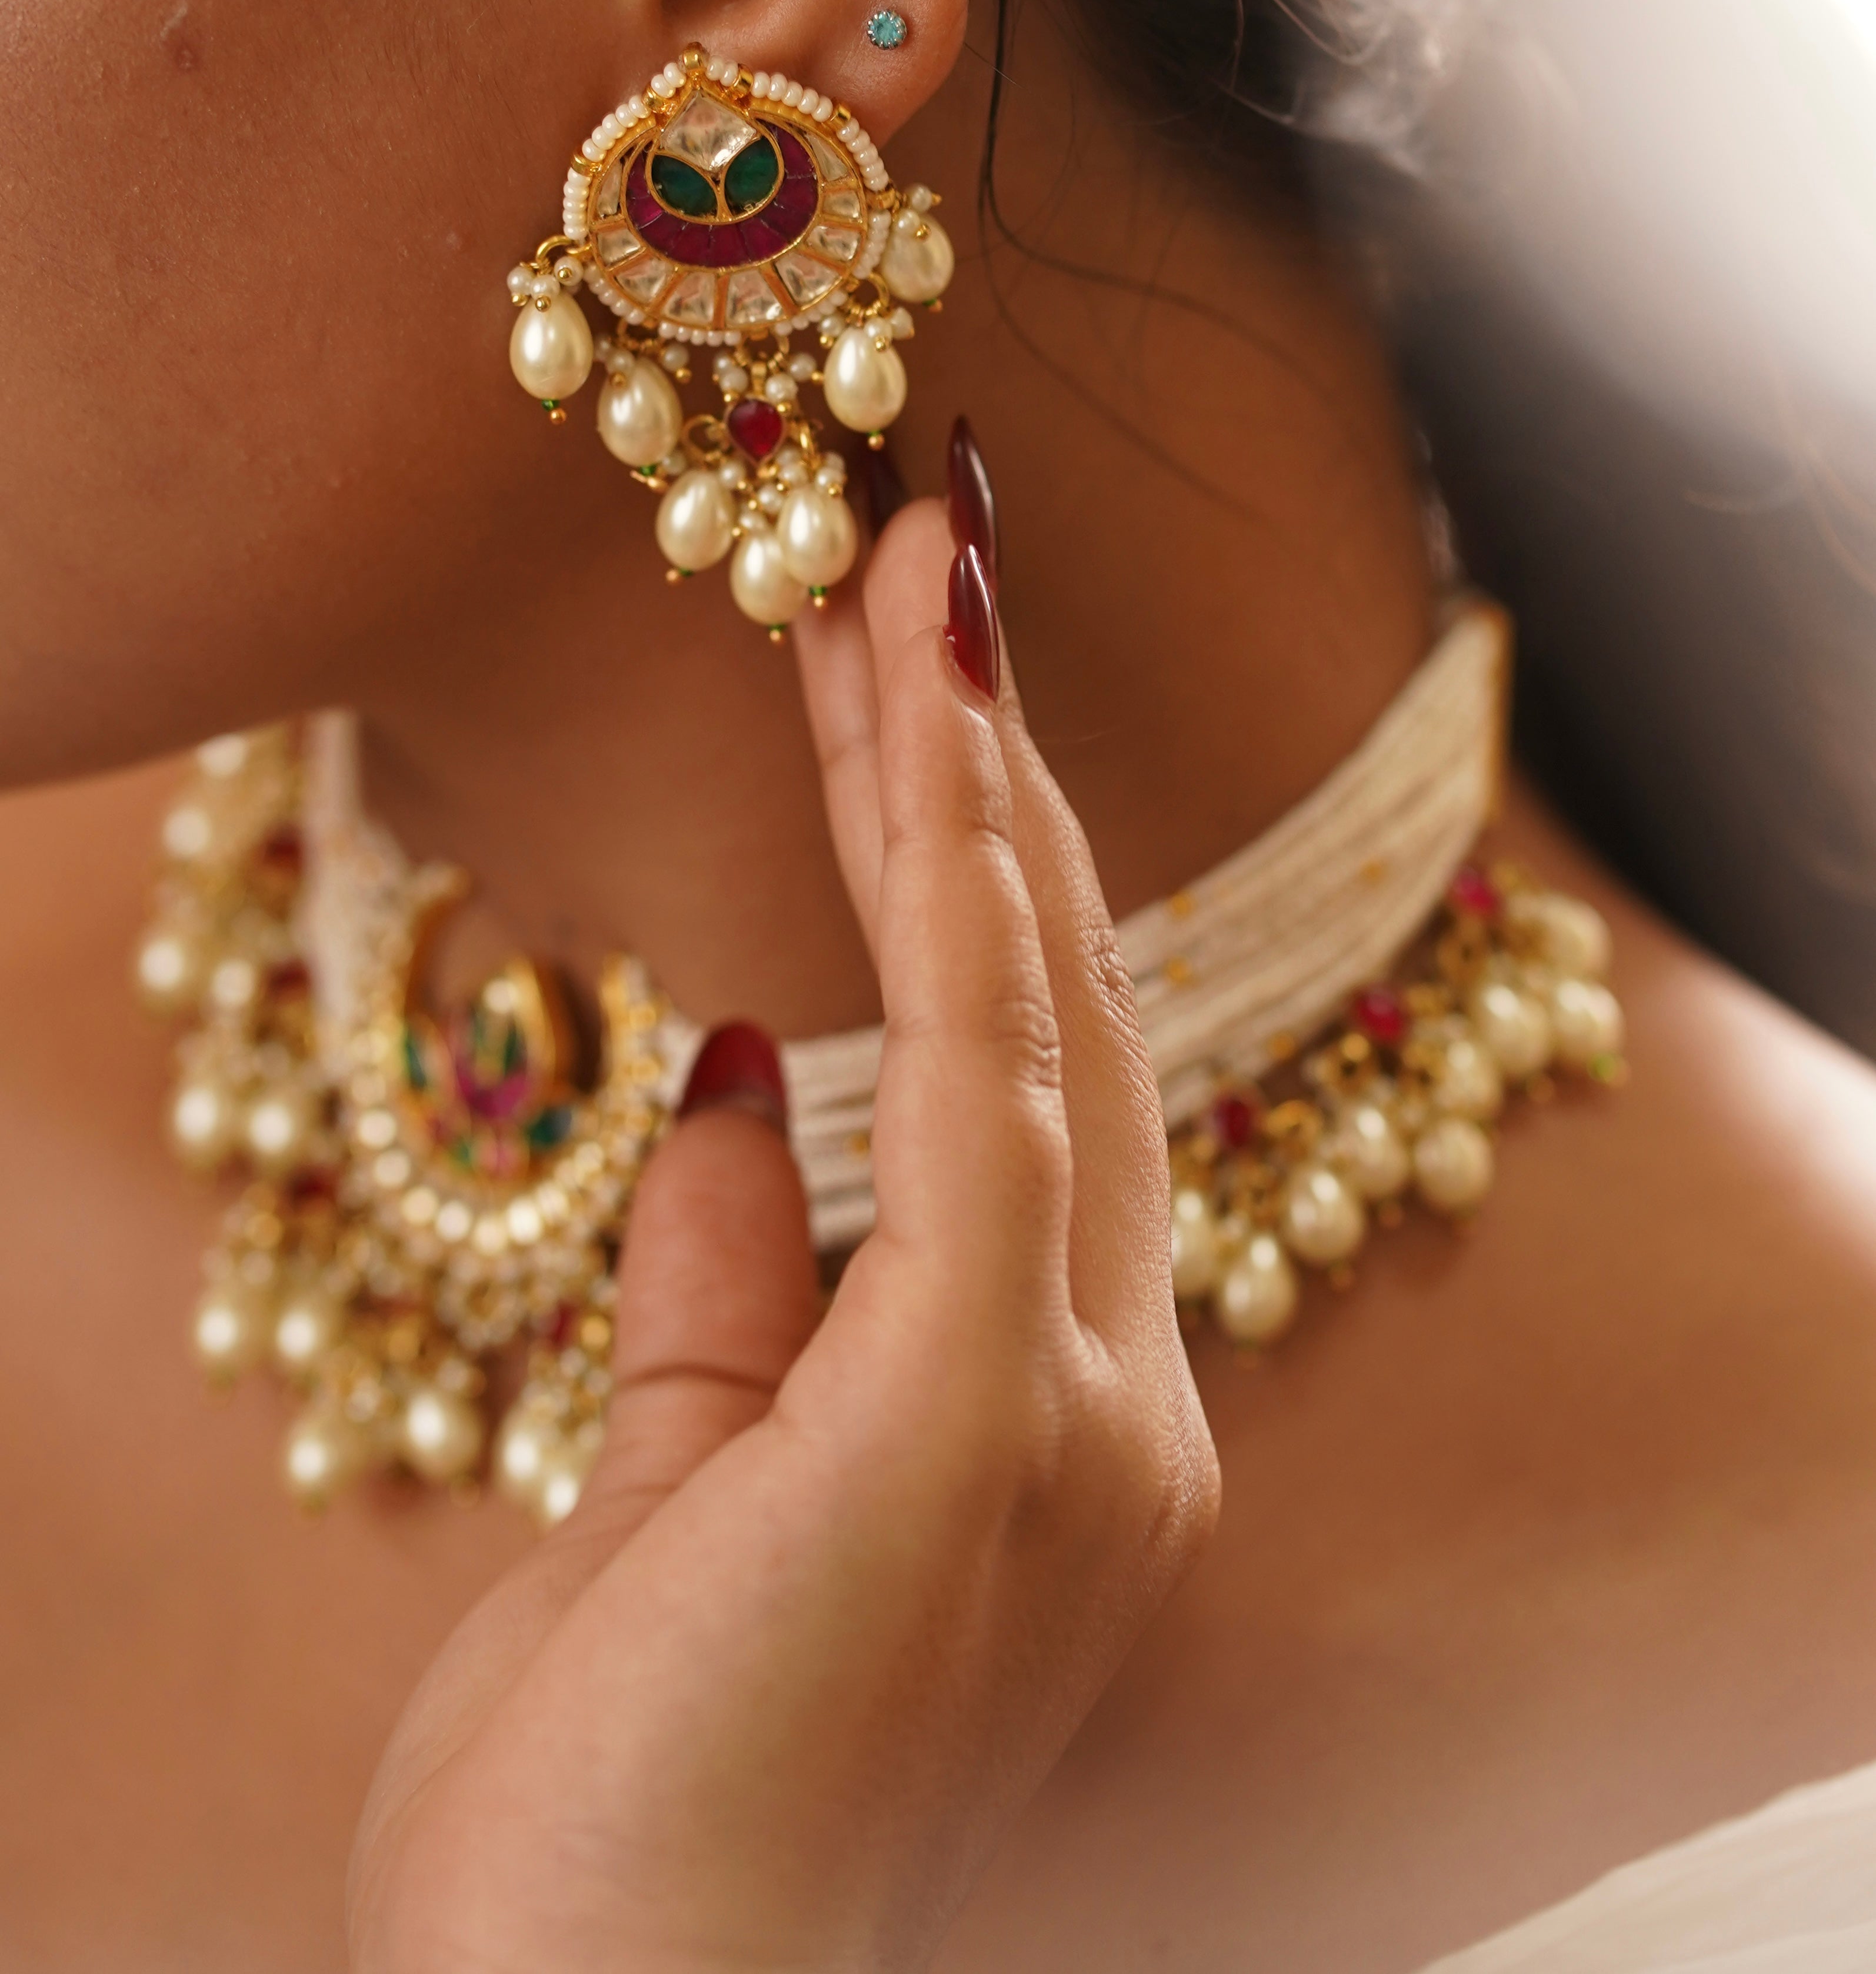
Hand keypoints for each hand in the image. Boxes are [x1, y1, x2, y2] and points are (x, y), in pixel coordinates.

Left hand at [348, 497, 1217, 1973]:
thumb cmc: (628, 1822)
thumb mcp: (683, 1493)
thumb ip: (737, 1284)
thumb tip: (734, 1079)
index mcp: (1053, 1427)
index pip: (1014, 1080)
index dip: (962, 867)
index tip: (895, 682)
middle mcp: (1114, 1407)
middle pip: (1048, 1009)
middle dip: (972, 768)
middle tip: (915, 540)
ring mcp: (1076, 1420)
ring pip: (1032, 1011)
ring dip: (959, 770)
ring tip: (905, 556)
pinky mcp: (983, 1428)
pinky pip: (973, 1098)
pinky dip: (947, 889)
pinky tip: (914, 716)